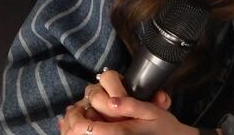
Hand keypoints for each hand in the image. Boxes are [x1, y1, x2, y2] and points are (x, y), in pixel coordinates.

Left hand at [58, 68, 195, 134]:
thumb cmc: (163, 128)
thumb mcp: (152, 112)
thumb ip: (131, 105)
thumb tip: (113, 101)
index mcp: (117, 133)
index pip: (80, 127)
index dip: (74, 115)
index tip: (80, 105)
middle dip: (70, 121)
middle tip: (75, 110)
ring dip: (71, 129)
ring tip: (77, 119)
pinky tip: (81, 129)